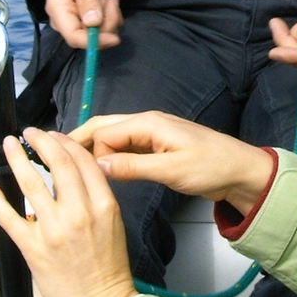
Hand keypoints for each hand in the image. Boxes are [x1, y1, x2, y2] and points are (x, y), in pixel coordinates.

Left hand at [0, 128, 136, 296]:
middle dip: (41, 141)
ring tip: (10, 146)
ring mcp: (54, 230)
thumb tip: (73, 177)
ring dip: (17, 158)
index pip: (82, 161)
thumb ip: (96, 198)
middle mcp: (79, 213)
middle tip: (30, 133)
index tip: (54, 136)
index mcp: (103, 205)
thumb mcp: (114, 225)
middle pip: (58, 163)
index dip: (65, 142)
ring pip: (31, 182)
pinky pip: (9, 216)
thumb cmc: (109, 271)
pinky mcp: (33, 248)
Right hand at [45, 0, 122, 49]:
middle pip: (89, 38)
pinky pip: (107, 27)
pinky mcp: (92, 19)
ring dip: (112, 18)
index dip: (93, 42)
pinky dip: (114, 17)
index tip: (114, 38)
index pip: (73, 37)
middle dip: (107, 24)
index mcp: (59, 11)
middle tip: (113, 1)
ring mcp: (80, 21)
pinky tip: (109, 2)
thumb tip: (93, 23)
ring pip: (101, 34)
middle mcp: (68, 20)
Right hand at [73, 112, 273, 214]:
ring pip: (113, 138)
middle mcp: (147, 123)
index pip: (105, 132)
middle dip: (81, 141)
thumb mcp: (171, 170)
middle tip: (55, 158)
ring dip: (95, 150)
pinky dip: (112, 156)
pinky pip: (126, 148)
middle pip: (104, 127)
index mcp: (149, 123)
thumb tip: (99, 165)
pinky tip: (102, 171)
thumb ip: (133, 167)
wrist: (241, 171)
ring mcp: (152, 135)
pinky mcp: (157, 147)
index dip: (90, 152)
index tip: (78, 172)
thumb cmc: (212, 167)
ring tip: (73, 167)